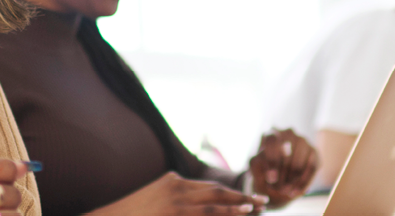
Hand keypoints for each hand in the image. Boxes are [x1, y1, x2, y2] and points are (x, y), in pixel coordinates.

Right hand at [89, 171, 266, 215]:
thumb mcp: (154, 200)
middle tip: (263, 203)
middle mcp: (176, 189)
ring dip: (238, 208)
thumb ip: (173, 195)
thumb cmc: (131, 214)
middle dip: (242, 198)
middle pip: (217, 192)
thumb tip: (197, 202)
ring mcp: (175, 204)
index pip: (209, 187)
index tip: (248, 199)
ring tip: (255, 210)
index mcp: (172, 182)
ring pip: (214, 205)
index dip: (232, 193)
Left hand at [248, 129, 317, 207]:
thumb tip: (272, 176)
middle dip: (282, 176)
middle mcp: (288, 132)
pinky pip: (311, 168)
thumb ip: (257, 167)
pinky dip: (304, 182)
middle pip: (287, 155)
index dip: (272, 161)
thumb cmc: (263, 171)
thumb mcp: (255, 169)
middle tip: (278, 190)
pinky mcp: (313, 152)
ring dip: (292, 181)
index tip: (271, 179)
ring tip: (285, 192)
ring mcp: (303, 141)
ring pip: (299, 163)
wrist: (276, 179)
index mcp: (271, 133)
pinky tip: (296, 192)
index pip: (273, 142)